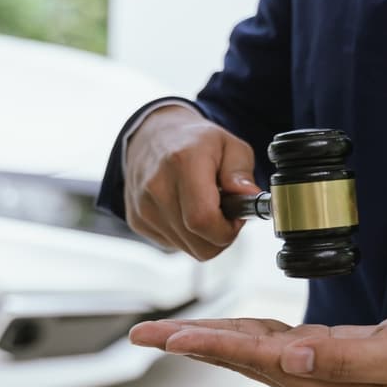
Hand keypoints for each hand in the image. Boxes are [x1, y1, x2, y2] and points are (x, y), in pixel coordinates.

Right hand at [125, 105, 260, 259]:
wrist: (152, 137)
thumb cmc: (195, 142)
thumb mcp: (230, 145)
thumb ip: (241, 172)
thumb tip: (249, 196)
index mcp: (183, 162)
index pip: (203, 220)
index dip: (226, 230)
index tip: (236, 217)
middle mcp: (157, 186)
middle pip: (198, 243)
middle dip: (220, 237)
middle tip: (225, 214)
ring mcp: (143, 206)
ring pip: (187, 249)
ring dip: (203, 236)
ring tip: (205, 208)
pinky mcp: (137, 220)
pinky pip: (173, 245)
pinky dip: (186, 235)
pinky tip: (186, 211)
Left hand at [130, 314, 386, 386]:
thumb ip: (341, 358)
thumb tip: (291, 356)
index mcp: (315, 378)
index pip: (252, 357)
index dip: (212, 344)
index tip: (175, 338)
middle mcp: (300, 376)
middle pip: (231, 356)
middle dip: (185, 343)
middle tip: (140, 334)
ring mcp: (302, 367)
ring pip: (239, 349)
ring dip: (199, 339)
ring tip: (162, 333)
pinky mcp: (309, 353)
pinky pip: (259, 343)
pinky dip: (231, 334)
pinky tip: (214, 329)